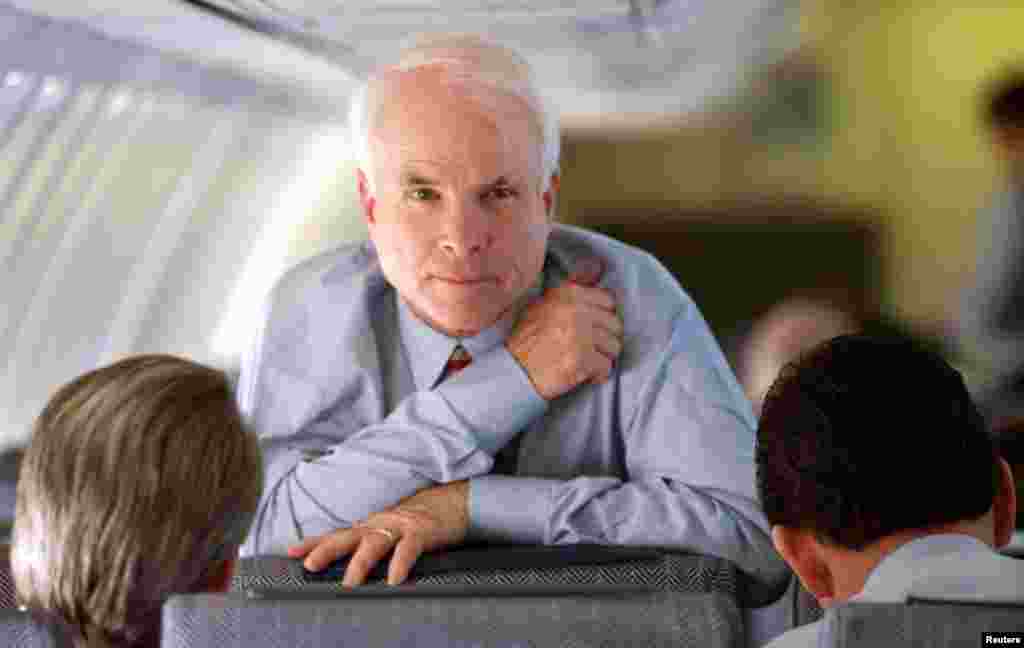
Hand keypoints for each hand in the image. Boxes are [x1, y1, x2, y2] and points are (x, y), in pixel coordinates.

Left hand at [288, 481, 468, 585]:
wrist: (455, 502)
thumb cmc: (421, 522)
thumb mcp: (391, 532)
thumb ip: (372, 545)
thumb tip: (350, 566)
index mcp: (371, 526)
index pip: (338, 534)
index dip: (315, 542)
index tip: (291, 552)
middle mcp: (381, 523)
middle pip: (349, 536)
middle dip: (327, 550)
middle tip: (309, 565)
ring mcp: (401, 526)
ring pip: (375, 542)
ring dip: (360, 562)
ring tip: (350, 582)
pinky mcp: (422, 531)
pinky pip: (408, 549)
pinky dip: (400, 564)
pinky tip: (394, 579)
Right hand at [506, 257, 623, 399]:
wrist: (513, 371)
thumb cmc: (526, 341)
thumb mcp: (542, 305)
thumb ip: (569, 294)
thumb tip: (597, 271)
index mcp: (567, 294)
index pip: (608, 300)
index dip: (603, 318)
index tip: (594, 328)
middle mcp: (575, 310)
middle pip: (614, 324)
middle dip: (606, 339)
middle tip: (591, 349)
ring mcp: (580, 334)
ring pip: (614, 346)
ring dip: (603, 357)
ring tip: (587, 362)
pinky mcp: (582, 359)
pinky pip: (607, 367)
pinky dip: (599, 375)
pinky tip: (586, 375)